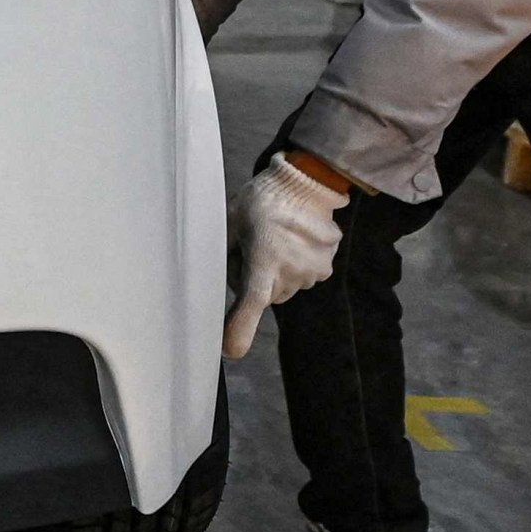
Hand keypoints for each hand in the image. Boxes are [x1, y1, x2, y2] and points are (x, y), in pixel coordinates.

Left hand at [225, 152, 349, 360]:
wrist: (308, 182)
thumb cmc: (263, 198)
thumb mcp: (231, 221)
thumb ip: (222, 253)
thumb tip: (204, 279)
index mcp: (264, 259)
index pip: (251, 302)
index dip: (239, 328)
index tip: (230, 349)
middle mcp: (290, 273)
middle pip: (265, 295)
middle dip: (255, 280)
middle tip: (252, 248)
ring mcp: (312, 273)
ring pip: (284, 287)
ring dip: (277, 272)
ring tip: (275, 239)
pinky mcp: (325, 269)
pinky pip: (302, 277)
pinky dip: (295, 266)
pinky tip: (293, 241)